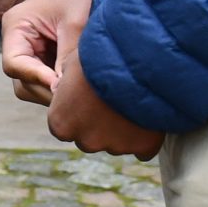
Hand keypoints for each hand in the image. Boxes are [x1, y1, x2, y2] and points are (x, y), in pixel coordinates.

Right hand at [1, 0, 90, 105]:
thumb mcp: (75, 24)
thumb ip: (66, 56)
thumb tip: (61, 89)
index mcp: (16, 26)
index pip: (14, 63)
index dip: (36, 77)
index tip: (61, 85)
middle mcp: (16, 41)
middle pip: (20, 79)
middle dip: (46, 89)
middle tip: (73, 94)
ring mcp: (28, 51)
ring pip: (30, 85)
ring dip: (52, 91)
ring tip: (77, 89)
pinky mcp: (42, 58)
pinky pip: (43, 81)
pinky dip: (58, 86)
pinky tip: (76, 82)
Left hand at [49, 21, 166, 159]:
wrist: (137, 64)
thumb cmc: (97, 59)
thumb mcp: (71, 65)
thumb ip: (64, 84)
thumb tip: (60, 89)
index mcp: (60, 123)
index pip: (62, 127)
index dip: (73, 113)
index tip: (84, 100)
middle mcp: (85, 140)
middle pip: (88, 139)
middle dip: (96, 126)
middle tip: (108, 102)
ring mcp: (116, 147)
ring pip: (116, 143)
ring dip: (121, 130)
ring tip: (129, 104)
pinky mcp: (143, 148)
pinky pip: (143, 147)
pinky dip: (145, 136)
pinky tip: (147, 116)